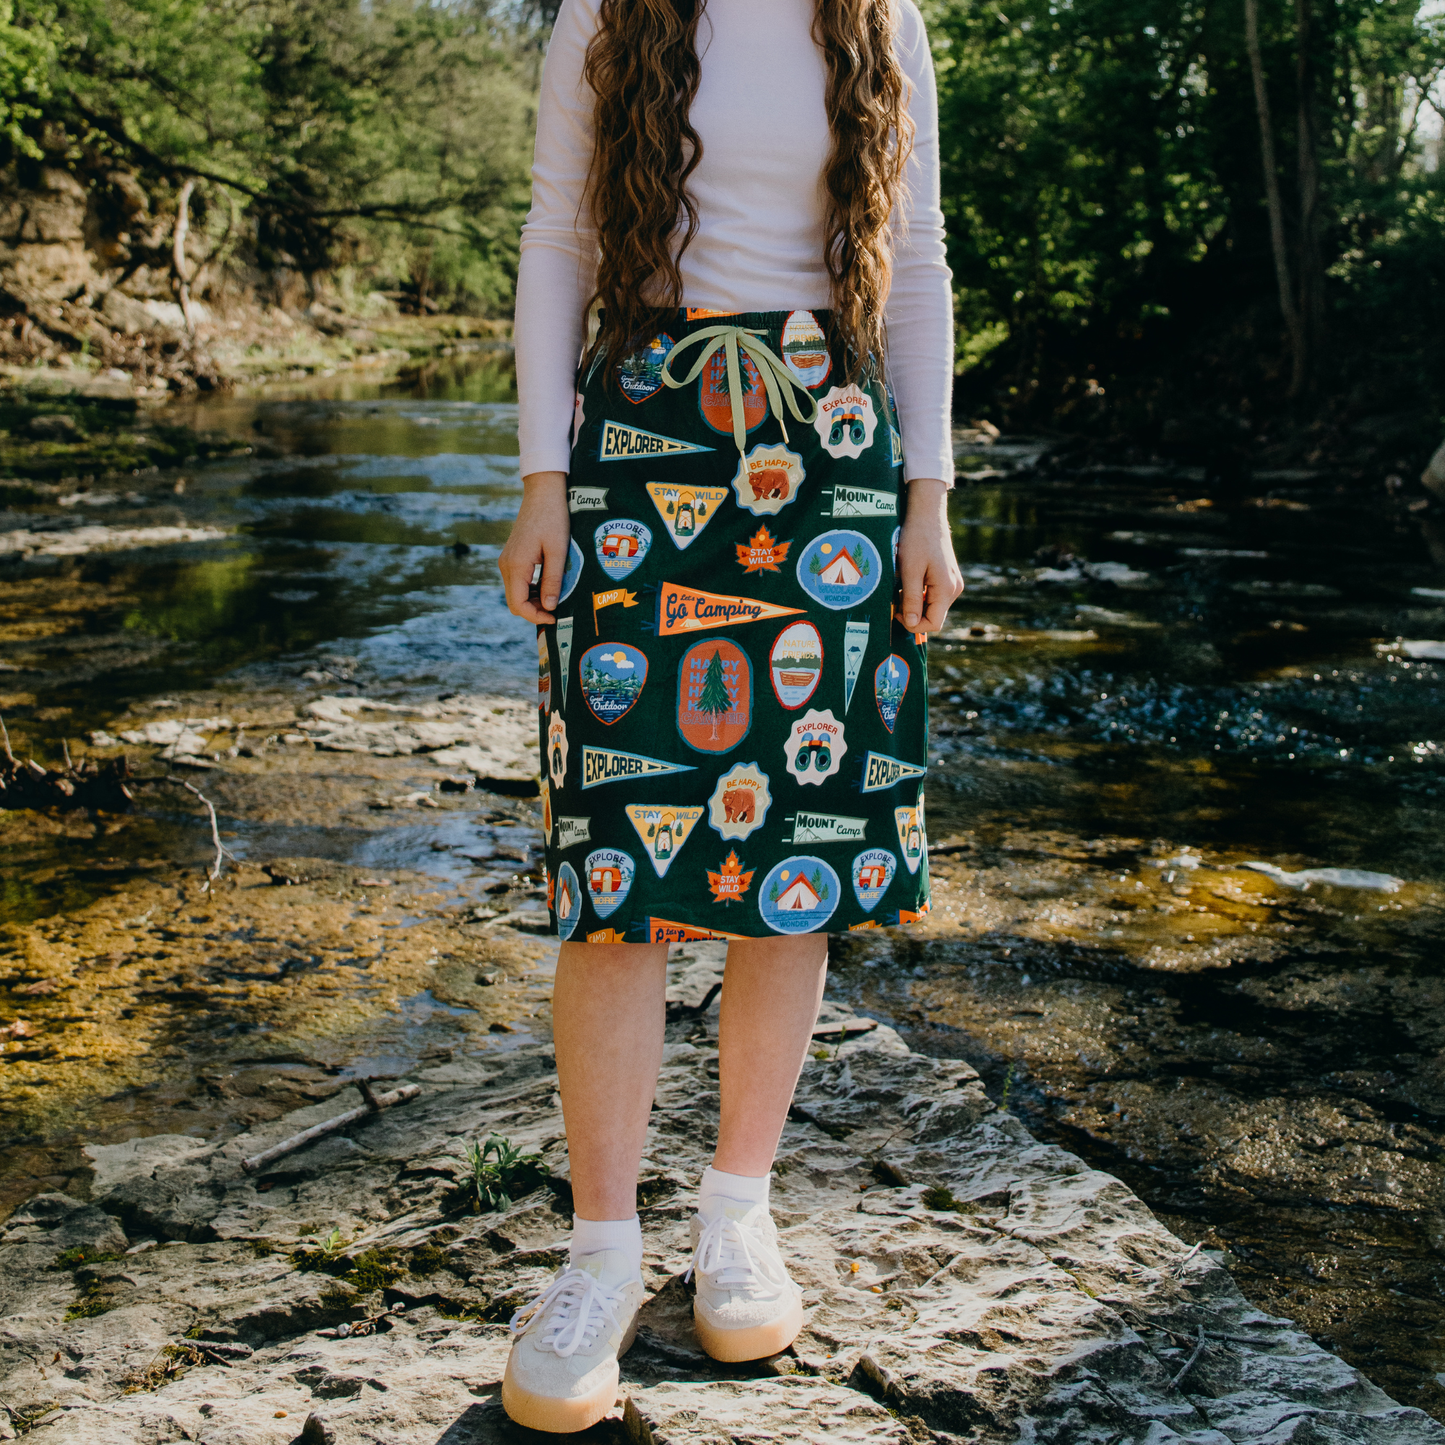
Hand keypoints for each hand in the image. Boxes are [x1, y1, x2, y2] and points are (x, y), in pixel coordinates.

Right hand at [500, 471, 570, 623]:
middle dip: (534, 611)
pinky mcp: (512, 557)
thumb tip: (550, 607)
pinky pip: (518, 582)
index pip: (518, 604)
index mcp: (516, 565)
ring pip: (516, 593)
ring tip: (556, 598)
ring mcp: (507, 561)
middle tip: (557, 611)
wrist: (543, 494)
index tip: (555, 617)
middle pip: (515, 602)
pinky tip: (549, 587)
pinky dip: (531, 590)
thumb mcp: (558, 551)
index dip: (535, 616)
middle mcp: (506, 565)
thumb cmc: (554, 519)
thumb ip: (553, 580)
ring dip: (533, 601)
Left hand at [895, 478, 963, 632]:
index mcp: (947, 589)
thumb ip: (911, 599)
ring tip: (900, 587)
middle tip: (894, 599)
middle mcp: (954, 589)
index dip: (913, 624)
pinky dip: (919, 594)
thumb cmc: (917, 539)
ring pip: (932, 606)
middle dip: (913, 613)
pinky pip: (933, 595)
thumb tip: (912, 623)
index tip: (896, 612)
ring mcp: (953, 583)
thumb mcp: (909, 570)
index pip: (933, 623)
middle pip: (933, 616)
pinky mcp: (948, 577)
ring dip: (915, 603)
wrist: (927, 514)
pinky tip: (908, 581)